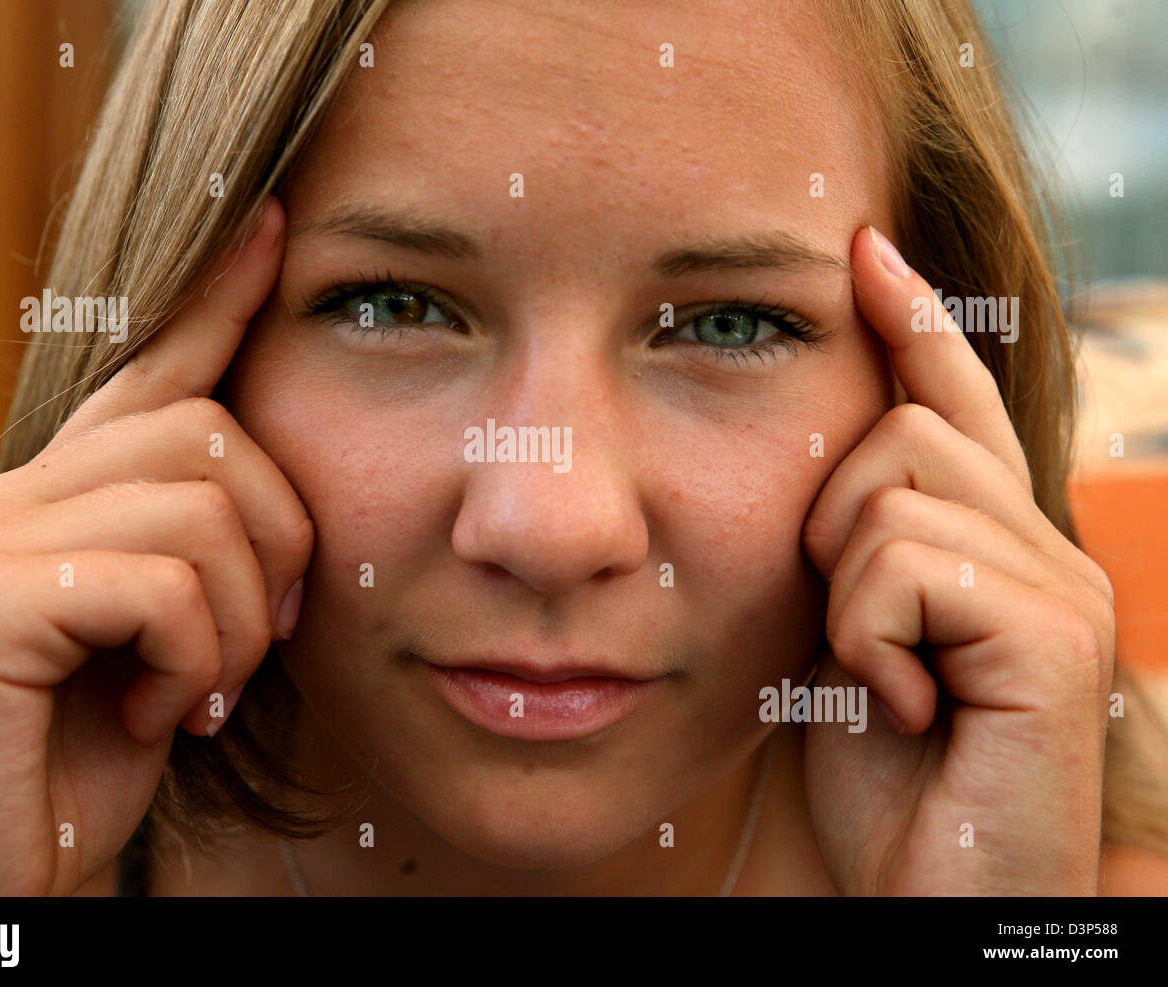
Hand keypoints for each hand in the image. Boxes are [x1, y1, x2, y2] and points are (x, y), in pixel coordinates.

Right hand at [0, 196, 311, 894]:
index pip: (156, 365)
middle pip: (216, 437)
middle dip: (277, 549)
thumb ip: (201, 554)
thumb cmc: (89, 749)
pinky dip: (193, 661)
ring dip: (239, 622)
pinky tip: (161, 712)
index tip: (275, 227)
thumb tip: (278, 503)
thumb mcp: (167, 635)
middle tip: (253, 642)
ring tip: (197, 688)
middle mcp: (18, 487)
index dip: (221, 298)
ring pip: (203, 509)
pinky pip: (162, 584)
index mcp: (68, 489)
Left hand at [800, 227, 1114, 894]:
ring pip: (891, 490)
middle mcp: (1046, 549)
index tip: (864, 247)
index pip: (952, 398)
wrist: (917, 893)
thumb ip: (854, 548)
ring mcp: (1062, 589)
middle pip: (901, 428)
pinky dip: (868, 641)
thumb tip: (828, 466)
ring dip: (844, 599)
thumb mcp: (846, 637)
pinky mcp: (1053, 637)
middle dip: (833, 529)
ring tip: (881, 683)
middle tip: (855, 639)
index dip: (912, 319)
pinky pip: (906, 565)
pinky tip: (904, 709)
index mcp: (991, 543)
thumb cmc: (877, 776)